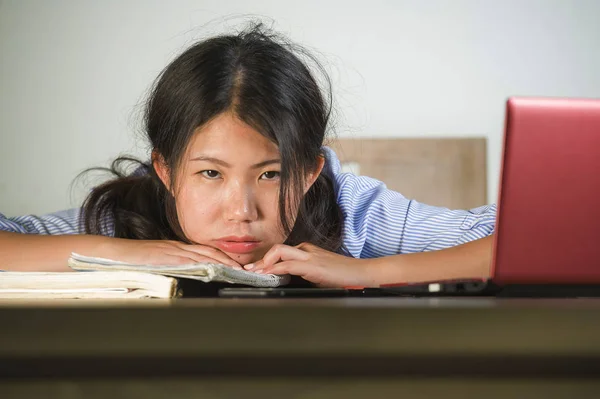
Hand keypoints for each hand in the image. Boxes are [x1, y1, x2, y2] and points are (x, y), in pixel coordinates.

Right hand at [95, 237, 240, 268]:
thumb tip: (188, 276)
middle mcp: (177, 248)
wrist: (112, 253)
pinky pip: (187, 260)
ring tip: (235, 269)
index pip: (204, 252)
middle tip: (243, 268)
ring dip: (221, 261)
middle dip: (227, 260)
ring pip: (202, 255)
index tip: (236, 266)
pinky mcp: (164, 256)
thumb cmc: (131, 261)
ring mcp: (171, 251)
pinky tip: (213, 268)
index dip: (222, 258)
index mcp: (176, 249)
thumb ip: (172, 267)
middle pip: (208, 252)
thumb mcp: (157, 263)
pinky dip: (202, 264)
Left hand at [243, 243, 378, 286]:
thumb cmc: (343, 275)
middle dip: (260, 260)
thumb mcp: (319, 273)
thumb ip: (304, 273)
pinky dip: (275, 269)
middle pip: (277, 249)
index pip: (281, 252)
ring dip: (264, 263)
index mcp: (307, 251)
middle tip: (249, 270)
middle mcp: (306, 250)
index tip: (256, 269)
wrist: (361, 273)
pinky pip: (288, 264)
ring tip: (254, 272)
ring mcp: (309, 256)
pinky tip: (267, 275)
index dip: (267, 260)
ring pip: (279, 252)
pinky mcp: (312, 265)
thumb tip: (289, 280)